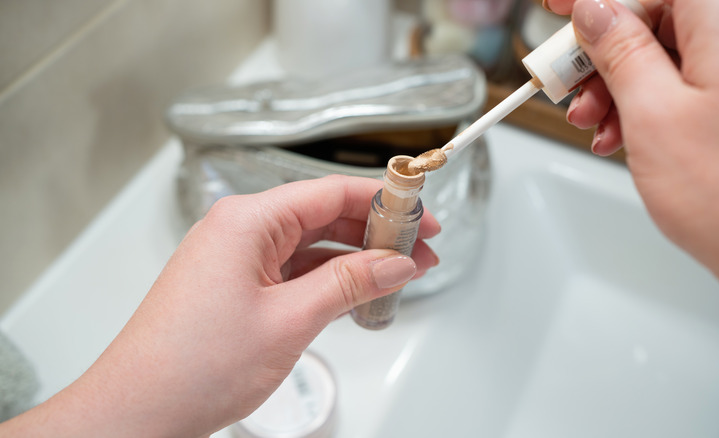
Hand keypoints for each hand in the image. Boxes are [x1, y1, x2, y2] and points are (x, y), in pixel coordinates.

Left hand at [1, 175, 439, 437]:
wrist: (139, 411)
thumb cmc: (191, 366)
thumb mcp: (289, 320)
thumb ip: (349, 284)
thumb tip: (395, 263)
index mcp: (246, 221)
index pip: (330, 192)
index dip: (384, 203)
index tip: (422, 218)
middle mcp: (239, 231)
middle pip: (323, 215)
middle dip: (376, 232)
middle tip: (420, 251)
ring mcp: (236, 259)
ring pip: (311, 244)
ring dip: (356, 258)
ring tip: (399, 273)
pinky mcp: (236, 286)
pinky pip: (293, 269)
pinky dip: (328, 278)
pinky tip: (357, 290)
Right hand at [547, 0, 718, 433]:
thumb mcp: (652, 112)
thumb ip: (619, 50)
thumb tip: (594, 10)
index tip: (559, 5)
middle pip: (656, 16)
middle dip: (603, 49)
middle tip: (568, 78)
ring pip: (664, 51)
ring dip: (617, 82)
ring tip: (593, 121)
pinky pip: (682, 79)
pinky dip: (644, 101)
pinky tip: (620, 133)